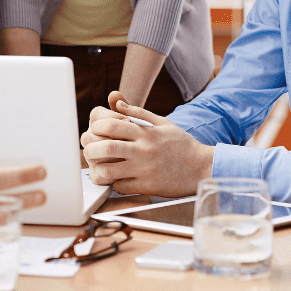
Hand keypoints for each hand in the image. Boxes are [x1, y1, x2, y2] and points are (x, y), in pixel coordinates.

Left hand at [81, 93, 212, 196]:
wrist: (202, 167)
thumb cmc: (182, 145)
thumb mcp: (163, 123)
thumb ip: (138, 112)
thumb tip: (116, 103)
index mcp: (145, 133)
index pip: (112, 125)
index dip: (97, 127)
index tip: (94, 131)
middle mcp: (143, 151)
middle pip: (106, 148)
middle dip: (91, 149)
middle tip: (89, 150)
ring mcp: (145, 170)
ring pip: (109, 171)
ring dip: (99, 169)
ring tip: (99, 166)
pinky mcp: (148, 187)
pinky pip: (121, 187)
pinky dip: (114, 183)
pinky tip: (117, 179)